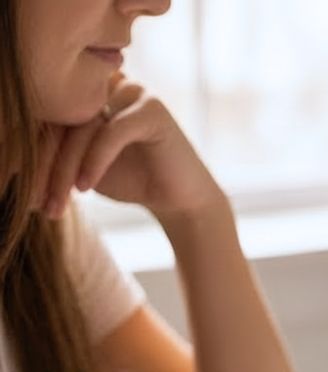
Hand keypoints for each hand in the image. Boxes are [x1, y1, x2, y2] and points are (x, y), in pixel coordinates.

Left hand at [37, 74, 222, 223]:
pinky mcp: (152, 108)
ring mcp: (133, 92)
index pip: (52, 118)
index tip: (26, 194)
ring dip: (67, 168)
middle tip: (38, 202)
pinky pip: (111, 132)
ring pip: (84, 127)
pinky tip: (85, 188)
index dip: (34, 155)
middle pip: (64, 121)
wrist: (181, 202)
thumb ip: (57, 155)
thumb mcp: (85, 168)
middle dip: (48, 166)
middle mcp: (110, 84)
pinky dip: (94, 161)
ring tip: (59, 201)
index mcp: (91, 93)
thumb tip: (12, 163)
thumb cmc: (135, 183)